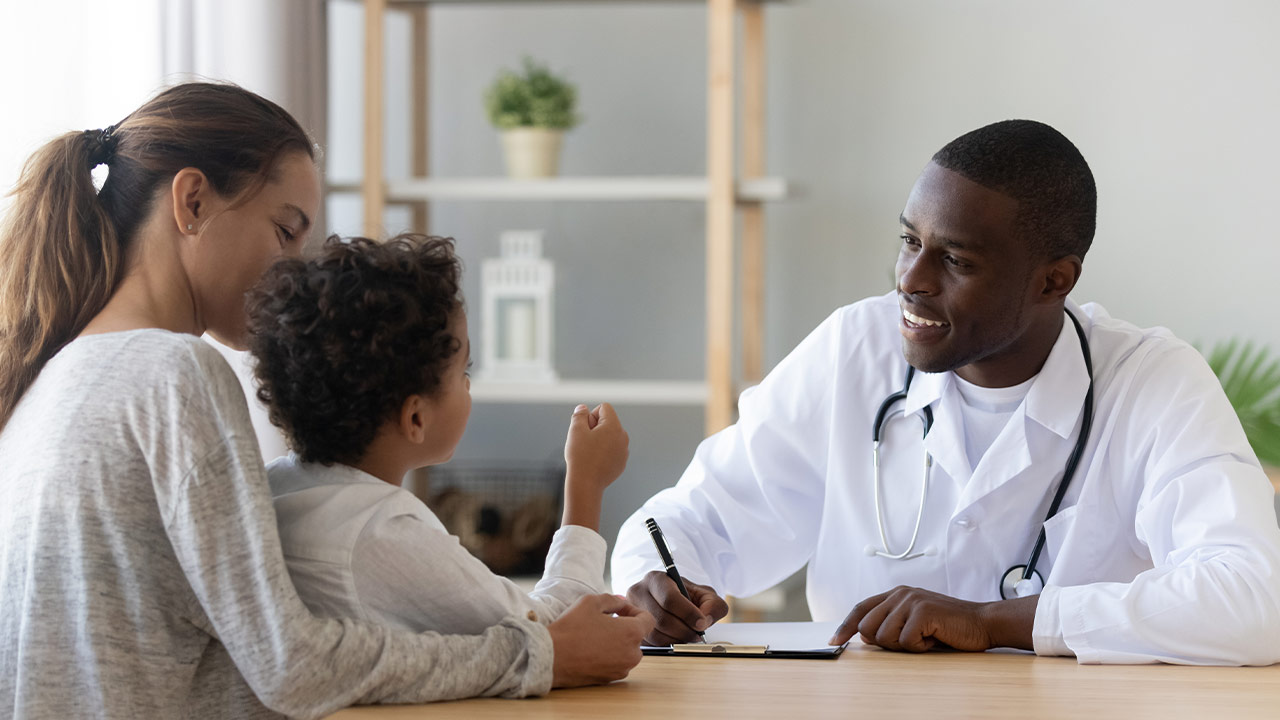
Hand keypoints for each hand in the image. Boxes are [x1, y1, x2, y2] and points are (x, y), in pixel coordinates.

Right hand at [548, 594, 653, 687]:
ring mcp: (622, 669)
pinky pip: (617, 663)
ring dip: (617, 641)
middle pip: (638, 636)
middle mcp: (632, 654)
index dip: (634, 611)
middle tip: (603, 621)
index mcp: (632, 633)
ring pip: (627, 651)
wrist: (551, 658)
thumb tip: (623, 603)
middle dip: (625, 627)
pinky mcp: (610, 679)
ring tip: (595, 635)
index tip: (618, 610)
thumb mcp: (591, 602)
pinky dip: (609, 655)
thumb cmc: (571, 628)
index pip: (648, 620)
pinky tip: (591, 649)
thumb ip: (613, 600)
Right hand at [562, 403, 628, 529]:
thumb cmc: (580, 457)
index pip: (604, 408)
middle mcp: (623, 437)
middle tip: (585, 442)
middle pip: (608, 422)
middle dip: (595, 427)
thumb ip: (579, 415)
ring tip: (589, 452)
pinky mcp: (621, 462)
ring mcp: (624, 451)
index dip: (590, 416)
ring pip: (609, 437)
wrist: (586, 484)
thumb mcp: (575, 431)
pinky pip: (612, 450)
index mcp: (614, 426)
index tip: (585, 430)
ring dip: (599, 440)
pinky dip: (603, 452)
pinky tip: (594, 461)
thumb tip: (583, 408)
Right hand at [625, 570, 728, 644]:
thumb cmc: (688, 597)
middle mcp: (638, 592)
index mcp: (656, 579)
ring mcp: (632, 611)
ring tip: (688, 636)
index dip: (688, 614)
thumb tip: (704, 621)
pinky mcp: (632, 627)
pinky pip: (650, 642)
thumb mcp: (705, 594)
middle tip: (697, 635)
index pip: (670, 598)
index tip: (702, 624)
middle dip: (684, 630)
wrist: (671, 601)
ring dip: (677, 639)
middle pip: (662, 619)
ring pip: (656, 633)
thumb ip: (713, 605)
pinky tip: (677, 638)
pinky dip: (667, 643)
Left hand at [827, 586, 1036, 651]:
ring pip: (884, 637)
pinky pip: (905, 642)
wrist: (983, 623)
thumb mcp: (915, 621)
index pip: (861, 609)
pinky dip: (920, 647)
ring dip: (905, 646)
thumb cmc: (949, 627)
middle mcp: (900, 593)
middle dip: (885, 643)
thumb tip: (864, 636)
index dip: (845, 626)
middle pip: (867, 628)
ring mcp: (911, 600)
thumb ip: (891, 623)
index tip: (834, 641)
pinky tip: (934, 638)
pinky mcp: (922, 612)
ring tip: (926, 637)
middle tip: (911, 641)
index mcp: (896, 594)